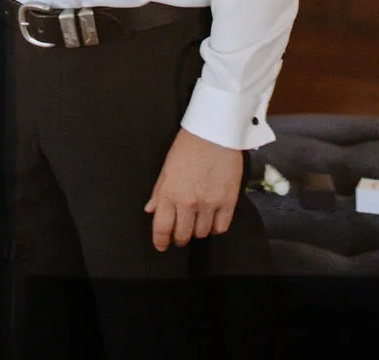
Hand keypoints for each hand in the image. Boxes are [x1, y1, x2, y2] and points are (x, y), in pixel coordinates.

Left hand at [144, 128, 243, 251]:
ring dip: (197, 230)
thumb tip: (151, 209)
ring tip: (197, 221)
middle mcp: (188, 202)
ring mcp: (209, 203)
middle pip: (182, 235)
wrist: (214, 132)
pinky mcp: (228, 201)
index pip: (162, 228)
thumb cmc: (189, 145)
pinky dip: (216, 227)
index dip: (160, 241)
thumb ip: (158, 191)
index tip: (162, 245)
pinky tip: (212, 219)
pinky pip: (221, 227)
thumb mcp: (167, 167)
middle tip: (180, 233)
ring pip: (202, 233)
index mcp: (169, 193)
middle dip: (179, 237)